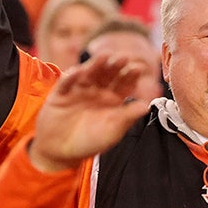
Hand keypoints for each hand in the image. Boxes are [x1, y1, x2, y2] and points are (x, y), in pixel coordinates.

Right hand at [28, 54, 150, 170]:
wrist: (62, 151)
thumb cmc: (91, 141)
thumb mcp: (113, 130)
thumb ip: (128, 117)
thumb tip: (146, 106)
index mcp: (113, 98)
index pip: (124, 83)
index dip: (130, 75)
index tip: (138, 69)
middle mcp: (97, 90)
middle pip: (107, 74)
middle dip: (115, 65)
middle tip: (123, 57)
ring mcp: (79, 90)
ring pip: (88, 74)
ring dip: (95, 65)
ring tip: (104, 57)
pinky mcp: (61, 94)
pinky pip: (65, 83)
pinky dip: (70, 77)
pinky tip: (77, 72)